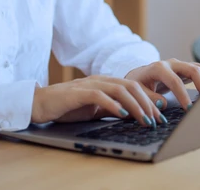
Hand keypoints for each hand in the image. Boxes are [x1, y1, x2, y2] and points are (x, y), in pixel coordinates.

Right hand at [31, 75, 162, 126]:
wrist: (39, 104)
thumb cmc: (66, 107)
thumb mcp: (95, 110)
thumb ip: (112, 109)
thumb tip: (133, 115)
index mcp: (106, 82)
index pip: (134, 87)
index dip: (149, 100)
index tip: (160, 114)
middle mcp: (100, 80)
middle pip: (131, 86)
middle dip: (148, 103)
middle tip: (157, 118)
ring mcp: (89, 84)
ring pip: (119, 89)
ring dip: (135, 105)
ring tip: (145, 119)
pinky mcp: (77, 92)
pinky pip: (98, 95)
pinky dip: (112, 104)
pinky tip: (122, 113)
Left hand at [125, 58, 199, 111]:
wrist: (138, 76)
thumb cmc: (138, 84)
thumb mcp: (138, 92)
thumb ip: (148, 98)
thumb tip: (162, 104)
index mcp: (158, 68)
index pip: (175, 82)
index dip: (183, 95)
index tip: (189, 109)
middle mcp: (171, 64)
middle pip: (193, 69)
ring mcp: (180, 65)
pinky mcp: (185, 69)